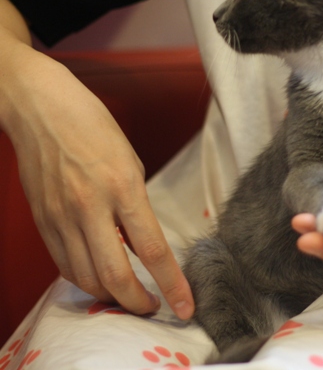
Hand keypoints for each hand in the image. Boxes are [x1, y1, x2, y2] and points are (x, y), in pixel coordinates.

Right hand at [4, 51, 193, 318]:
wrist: (41, 109)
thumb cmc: (94, 126)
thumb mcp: (130, 161)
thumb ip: (135, 204)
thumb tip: (140, 240)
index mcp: (123, 187)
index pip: (153, 250)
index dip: (172, 284)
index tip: (186, 307)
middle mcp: (91, 207)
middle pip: (115, 276)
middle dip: (138, 302)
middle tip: (154, 308)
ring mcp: (61, 217)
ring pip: (86, 277)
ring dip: (110, 296)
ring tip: (128, 297)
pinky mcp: (42, 221)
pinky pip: (64, 264)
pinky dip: (84, 279)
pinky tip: (98, 277)